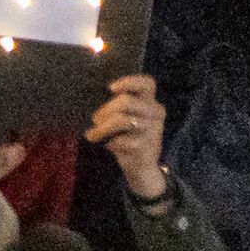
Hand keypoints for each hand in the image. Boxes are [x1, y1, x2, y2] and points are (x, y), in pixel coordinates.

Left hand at [88, 67, 172, 201]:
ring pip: (121, 119)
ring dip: (102, 128)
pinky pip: (120, 139)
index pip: (147, 83)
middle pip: (126, 101)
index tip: (110, 88)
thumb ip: (118, 105)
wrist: (141, 168)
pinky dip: (110, 143)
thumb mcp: (127, 118)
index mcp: (151, 103)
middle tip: (95, 119)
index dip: (129, 81)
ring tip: (93, 134)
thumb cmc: (128, 137)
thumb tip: (93, 95)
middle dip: (105, 110)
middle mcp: (156, 113)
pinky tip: (110, 145)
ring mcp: (152, 130)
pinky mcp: (145, 147)